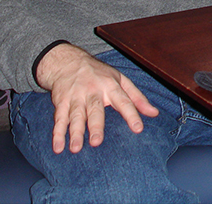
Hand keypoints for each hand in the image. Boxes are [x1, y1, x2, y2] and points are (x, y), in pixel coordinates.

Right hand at [35, 43, 158, 153]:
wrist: (68, 61)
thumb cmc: (100, 74)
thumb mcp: (121, 80)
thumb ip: (137, 98)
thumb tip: (154, 113)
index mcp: (111, 86)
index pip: (123, 101)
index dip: (131, 114)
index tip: (138, 128)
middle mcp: (93, 91)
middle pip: (95, 109)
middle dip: (95, 126)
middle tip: (96, 142)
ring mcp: (76, 96)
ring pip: (75, 115)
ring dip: (74, 132)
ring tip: (76, 148)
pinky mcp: (61, 102)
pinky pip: (59, 119)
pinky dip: (57, 133)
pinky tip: (58, 147)